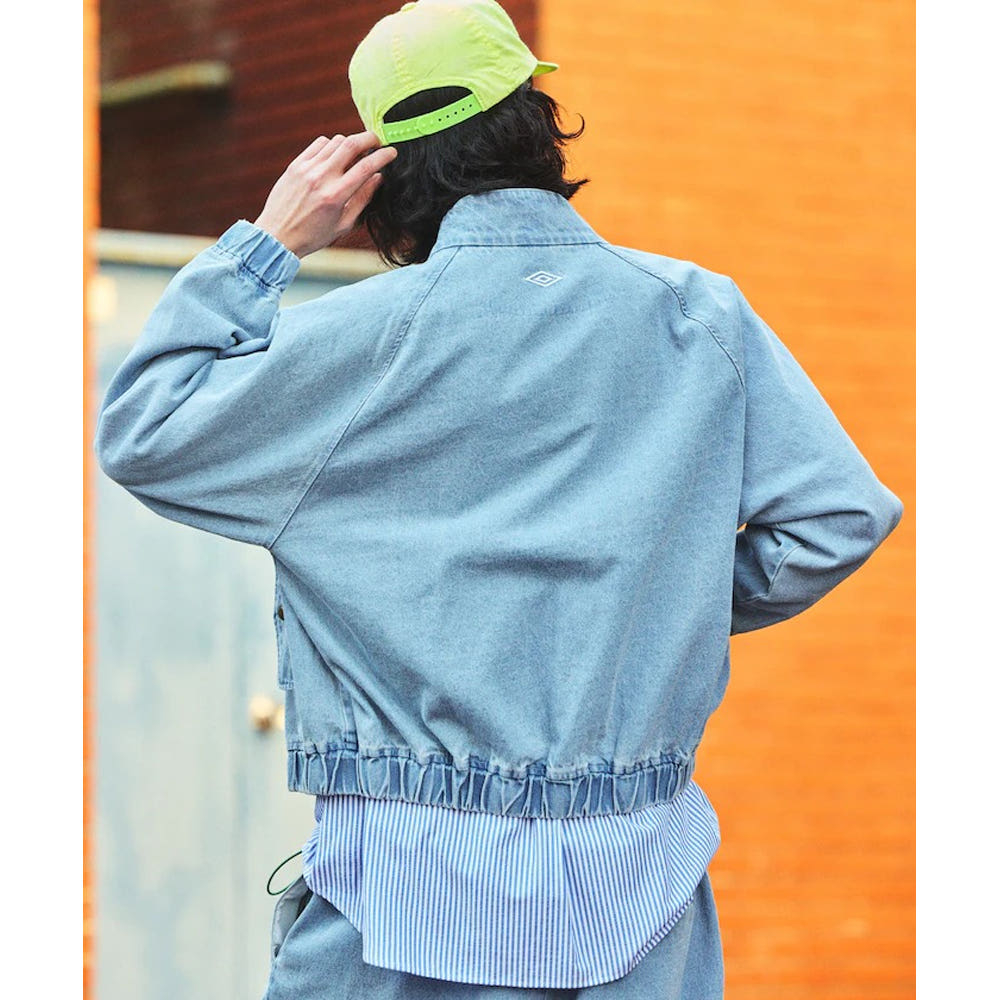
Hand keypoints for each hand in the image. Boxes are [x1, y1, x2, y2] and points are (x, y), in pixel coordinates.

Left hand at [253, 132, 396, 257]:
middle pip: (351, 143)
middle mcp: (322, 178)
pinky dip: (331, 145)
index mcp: (336, 196)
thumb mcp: (344, 224)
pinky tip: (334, 157)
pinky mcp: (296, 165)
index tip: (392, 152)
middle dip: (369, 138)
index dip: (383, 156)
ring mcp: (307, 169)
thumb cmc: (313, 235)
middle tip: (377, 142)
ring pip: (335, 141)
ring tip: (354, 155)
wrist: (278, 235)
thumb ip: (363, 199)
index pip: (366, 166)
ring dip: (350, 144)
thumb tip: (378, 177)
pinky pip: (319, 144)